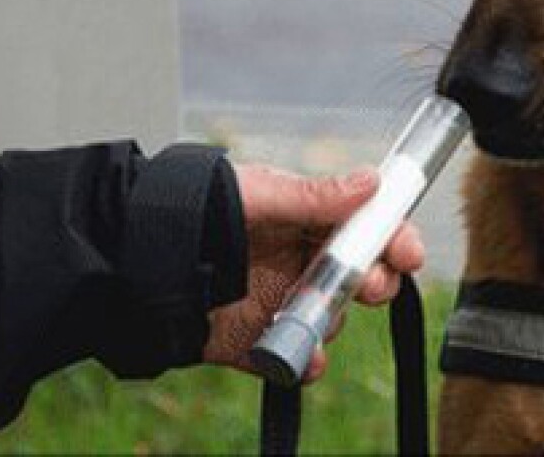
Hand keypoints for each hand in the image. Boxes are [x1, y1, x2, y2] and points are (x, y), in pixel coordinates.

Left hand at [203, 165, 424, 380]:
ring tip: (316, 316)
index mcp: (305, 219)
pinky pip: (293, 357)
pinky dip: (304, 362)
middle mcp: (298, 260)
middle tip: (368, 286)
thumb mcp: (261, 194)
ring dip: (332, 320)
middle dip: (373, 282)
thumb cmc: (196, 209)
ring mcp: (279, 300)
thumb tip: (372, 181)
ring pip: (331, 318)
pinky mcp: (254, 339)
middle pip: (359, 276)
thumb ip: (315, 196)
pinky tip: (303, 359)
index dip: (392, 239)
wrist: (136, 257)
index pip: (364, 228)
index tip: (408, 252)